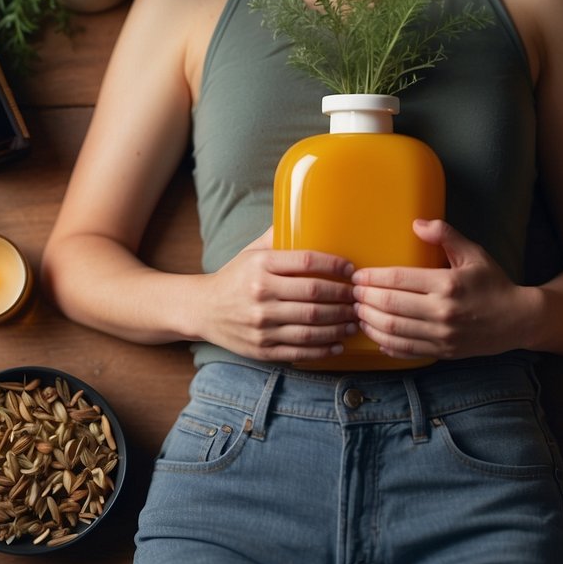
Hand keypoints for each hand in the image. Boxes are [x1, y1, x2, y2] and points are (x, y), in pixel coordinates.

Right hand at [199, 227, 356, 362]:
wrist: (202, 310)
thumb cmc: (234, 278)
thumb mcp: (251, 253)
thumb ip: (277, 236)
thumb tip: (305, 213)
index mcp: (261, 266)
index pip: (307, 261)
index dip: (335, 265)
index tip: (351, 269)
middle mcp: (261, 294)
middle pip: (315, 296)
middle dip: (344, 297)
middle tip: (360, 297)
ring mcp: (262, 325)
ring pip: (311, 326)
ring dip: (339, 324)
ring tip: (354, 320)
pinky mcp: (262, 349)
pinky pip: (300, 350)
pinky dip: (324, 348)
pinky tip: (338, 342)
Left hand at [351, 219, 533, 359]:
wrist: (518, 320)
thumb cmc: (493, 283)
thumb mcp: (474, 253)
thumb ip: (445, 235)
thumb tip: (416, 223)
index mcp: (448, 284)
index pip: (399, 280)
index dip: (372, 278)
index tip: (357, 276)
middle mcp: (443, 312)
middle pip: (390, 307)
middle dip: (365, 299)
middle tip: (352, 293)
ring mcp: (442, 336)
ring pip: (393, 331)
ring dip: (369, 322)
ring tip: (358, 312)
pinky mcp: (442, 351)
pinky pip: (405, 350)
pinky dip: (384, 343)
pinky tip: (374, 333)